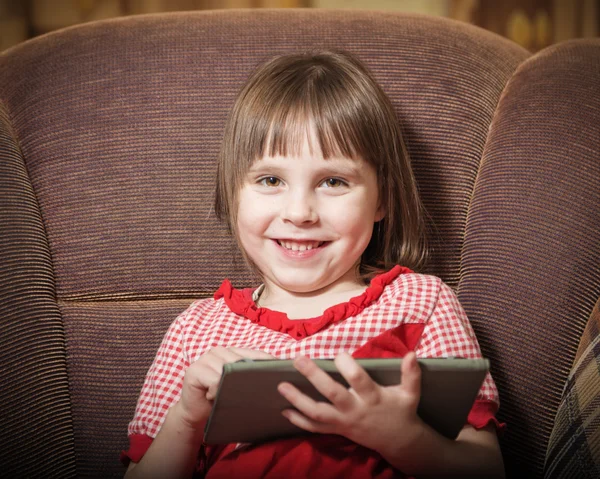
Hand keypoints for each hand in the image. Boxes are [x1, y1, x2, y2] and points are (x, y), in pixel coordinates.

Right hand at [178, 347, 274, 428]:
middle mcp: (219, 351)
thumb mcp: (239, 387)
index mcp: (232, 352)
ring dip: (229, 387)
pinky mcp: (194, 370)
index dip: (268, 364)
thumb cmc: (220, 399)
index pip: (255, 354)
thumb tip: (276, 375)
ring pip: (228, 371)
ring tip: (225, 396)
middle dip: (249, 378)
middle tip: (253, 393)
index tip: (282, 374)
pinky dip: (216, 391)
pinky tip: (212, 397)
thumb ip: (252, 377)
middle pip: (242, 362)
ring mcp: (206, 358)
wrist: (195, 414)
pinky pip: (214, 380)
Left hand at [277, 352, 426, 457]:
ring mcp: (344, 422)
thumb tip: (412, 354)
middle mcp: (356, 410)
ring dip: (298, 400)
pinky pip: (315, 428)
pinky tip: (285, 410)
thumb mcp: (410, 393)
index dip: (348, 366)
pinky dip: (299, 420)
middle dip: (314, 376)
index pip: (359, 380)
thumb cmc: (402, 411)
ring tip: (281, 385)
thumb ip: (411, 374)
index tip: (339, 353)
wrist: (398, 442)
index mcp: (373, 398)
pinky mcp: (337, 430)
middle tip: (298, 359)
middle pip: (332, 394)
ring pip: (317, 412)